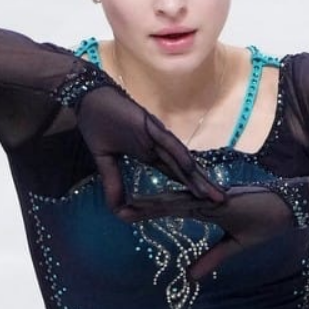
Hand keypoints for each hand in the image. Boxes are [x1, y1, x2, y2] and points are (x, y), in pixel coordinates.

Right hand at [76, 86, 225, 212]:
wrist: (87, 98)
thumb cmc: (97, 124)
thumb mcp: (105, 161)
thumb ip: (113, 183)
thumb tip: (117, 210)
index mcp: (149, 154)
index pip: (175, 174)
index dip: (189, 188)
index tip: (205, 203)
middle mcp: (157, 146)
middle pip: (184, 170)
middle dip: (201, 186)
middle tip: (221, 202)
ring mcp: (155, 135)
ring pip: (180, 159)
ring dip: (196, 176)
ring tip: (212, 193)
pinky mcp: (148, 124)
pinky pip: (166, 142)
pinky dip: (178, 155)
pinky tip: (191, 168)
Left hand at [120, 182, 308, 279]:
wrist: (289, 206)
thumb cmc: (266, 221)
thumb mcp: (235, 245)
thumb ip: (212, 258)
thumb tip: (190, 277)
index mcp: (204, 208)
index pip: (171, 208)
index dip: (150, 210)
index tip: (127, 212)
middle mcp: (203, 200)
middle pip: (166, 202)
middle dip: (142, 207)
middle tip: (116, 207)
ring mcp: (211, 199)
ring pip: (175, 200)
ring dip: (152, 204)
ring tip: (129, 205)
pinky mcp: (222, 200)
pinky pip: (196, 202)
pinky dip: (177, 202)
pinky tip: (161, 201)